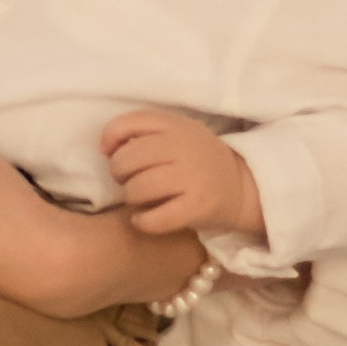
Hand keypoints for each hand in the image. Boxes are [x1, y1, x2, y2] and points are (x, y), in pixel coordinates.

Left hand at [101, 108, 263, 242]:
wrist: (240, 186)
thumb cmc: (196, 159)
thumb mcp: (175, 133)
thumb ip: (142, 131)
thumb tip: (105, 148)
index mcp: (175, 125)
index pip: (127, 124)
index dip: (110, 139)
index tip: (110, 152)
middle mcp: (184, 147)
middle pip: (127, 160)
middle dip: (119, 173)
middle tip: (129, 180)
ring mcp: (192, 178)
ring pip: (137, 189)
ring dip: (130, 197)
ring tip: (139, 198)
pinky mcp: (197, 208)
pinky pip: (154, 219)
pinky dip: (141, 222)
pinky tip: (143, 219)